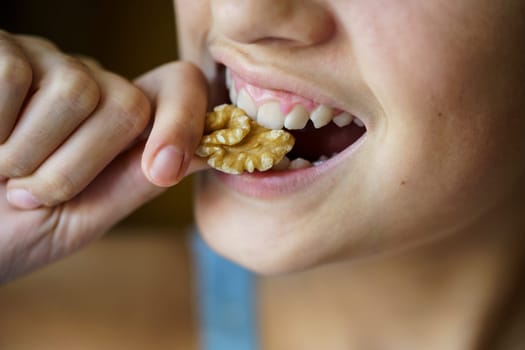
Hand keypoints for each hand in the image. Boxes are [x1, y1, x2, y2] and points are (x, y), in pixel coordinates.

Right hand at [0, 31, 207, 281]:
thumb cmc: (11, 230)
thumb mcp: (80, 218)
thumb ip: (136, 183)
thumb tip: (211, 156)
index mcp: (119, 123)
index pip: (181, 87)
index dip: (184, 121)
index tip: (162, 170)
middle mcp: (90, 84)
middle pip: (129, 104)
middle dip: (79, 167)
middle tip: (30, 194)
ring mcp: (45, 62)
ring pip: (76, 90)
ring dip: (31, 152)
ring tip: (2, 170)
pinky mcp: (2, 50)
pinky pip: (14, 75)